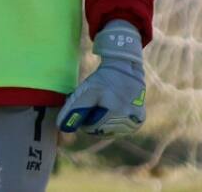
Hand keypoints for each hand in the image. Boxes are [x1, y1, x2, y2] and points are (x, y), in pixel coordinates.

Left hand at [57, 20, 145, 135]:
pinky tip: (113, 110)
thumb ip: (73, 109)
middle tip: (96, 104)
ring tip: (105, 105)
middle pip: (101, 131)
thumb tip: (62, 128)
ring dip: (103, 122)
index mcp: (116, 111)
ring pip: (110, 132)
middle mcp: (129, 119)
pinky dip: (113, 123)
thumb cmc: (102, 80)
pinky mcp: (139, 121)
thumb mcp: (85, 91)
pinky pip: (120, 130)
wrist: (125, 69)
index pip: (91, 128)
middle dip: (94, 120)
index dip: (84, 118)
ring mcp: (135, 121)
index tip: (86, 105)